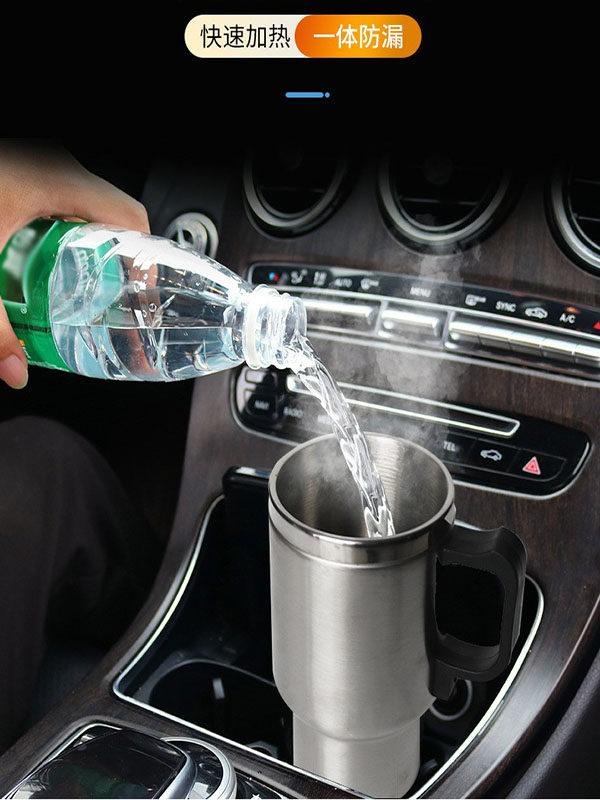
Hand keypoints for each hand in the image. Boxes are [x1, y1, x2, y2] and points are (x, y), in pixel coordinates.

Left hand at [0, 139, 150, 388]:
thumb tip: (13, 368)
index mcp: (57, 179)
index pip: (131, 218)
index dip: (146, 261)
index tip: (143, 297)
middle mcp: (54, 167)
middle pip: (110, 222)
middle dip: (112, 269)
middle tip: (106, 306)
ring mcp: (36, 168)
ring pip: (81, 215)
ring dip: (83, 255)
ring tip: (74, 292)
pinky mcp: (17, 175)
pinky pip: (56, 207)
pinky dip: (57, 238)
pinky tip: (37, 265)